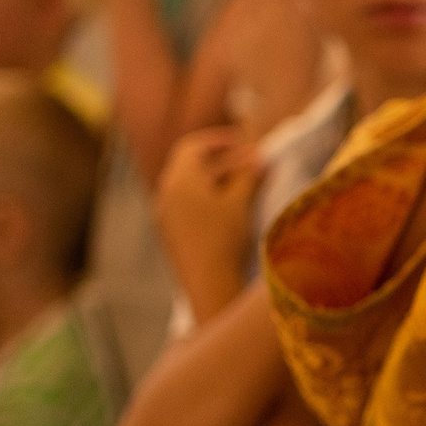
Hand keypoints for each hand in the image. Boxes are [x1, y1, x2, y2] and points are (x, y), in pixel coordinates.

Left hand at [154, 127, 259, 312]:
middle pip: (191, 166)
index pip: (193, 147)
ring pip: (190, 188)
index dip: (218, 141)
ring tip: (246, 186)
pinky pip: (187, 206)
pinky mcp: (171, 234)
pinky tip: (231, 209)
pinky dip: (208, 199)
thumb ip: (248, 176)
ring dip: (218, 181)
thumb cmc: (225, 238)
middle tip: (253, 163)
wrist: (208, 284)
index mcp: (179, 179)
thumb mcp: (240, 202)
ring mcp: (165, 215)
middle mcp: (166, 193)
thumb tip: (260, 159)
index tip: (242, 142)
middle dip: (224, 161)